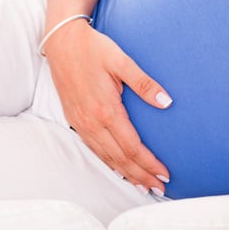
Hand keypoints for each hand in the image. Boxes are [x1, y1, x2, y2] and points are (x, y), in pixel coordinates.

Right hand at [44, 19, 171, 194]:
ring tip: (143, 185)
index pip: (132, 147)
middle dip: (141, 175)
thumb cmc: (93, 48)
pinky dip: (108, 163)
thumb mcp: (121, 61)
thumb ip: (144, 83)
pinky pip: (94, 149)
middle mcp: (92, 122)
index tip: (165, 173)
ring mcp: (81, 123)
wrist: (61, 41)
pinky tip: (118, 167)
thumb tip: (167, 102)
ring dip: (126, 173)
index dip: (149, 163)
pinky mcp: (74, 120)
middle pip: (120, 158)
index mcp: (106, 110)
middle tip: (159, 188)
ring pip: (106, 157)